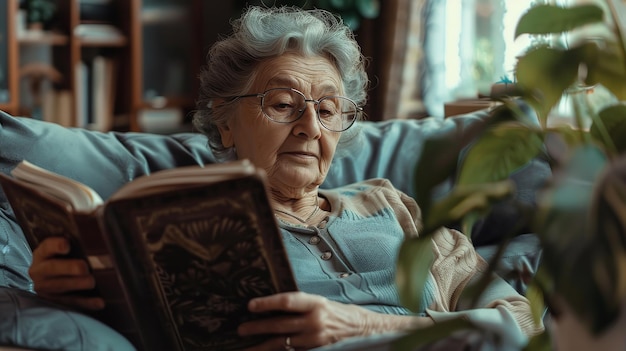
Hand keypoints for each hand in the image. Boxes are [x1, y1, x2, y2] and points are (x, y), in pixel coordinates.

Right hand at [29, 236, 104, 310]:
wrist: (51, 279)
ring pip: (60, 287)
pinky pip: (72, 303)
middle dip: (68, 268)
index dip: (56, 245)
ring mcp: (46, 288)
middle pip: (52, 268)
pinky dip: (87, 303)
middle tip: (84, 268)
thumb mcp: (65, 248)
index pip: (47, 247)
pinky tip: (100, 302)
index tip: (67, 245)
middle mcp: (40, 271)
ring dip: (77, 285)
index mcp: (42, 254)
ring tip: (92, 282)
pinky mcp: (55, 302)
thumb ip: (77, 241)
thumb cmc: (64, 258)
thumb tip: (95, 224)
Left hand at [238, 291, 432, 349]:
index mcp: (316, 303)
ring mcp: (315, 340)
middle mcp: (315, 321)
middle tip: (241, 329)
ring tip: (246, 347)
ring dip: (262, 345)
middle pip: (280, 324)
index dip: (267, 303)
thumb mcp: (321, 303)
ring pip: (282, 343)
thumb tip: (273, 305)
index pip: (287, 301)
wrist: (364, 331)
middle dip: (258, 327)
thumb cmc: (340, 313)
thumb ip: (301, 305)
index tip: (251, 305)